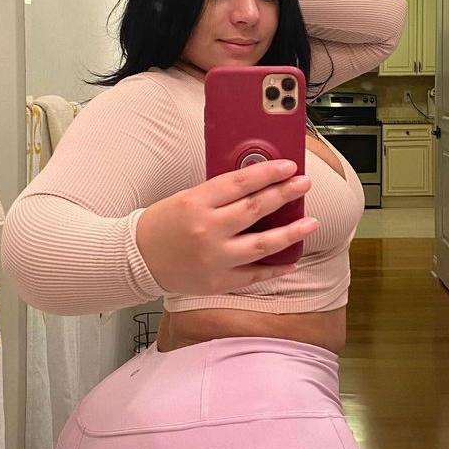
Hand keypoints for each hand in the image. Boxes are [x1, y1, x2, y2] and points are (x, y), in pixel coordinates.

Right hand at [136, 159, 318, 295]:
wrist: (137, 260)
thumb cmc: (162, 225)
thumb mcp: (186, 198)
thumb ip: (219, 194)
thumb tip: (258, 184)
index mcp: (196, 203)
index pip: (240, 182)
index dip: (268, 173)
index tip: (288, 166)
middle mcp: (207, 230)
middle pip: (255, 209)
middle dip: (285, 194)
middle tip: (304, 184)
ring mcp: (215, 258)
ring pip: (263, 244)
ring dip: (291, 232)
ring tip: (311, 222)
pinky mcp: (218, 281)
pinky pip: (254, 275)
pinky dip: (275, 268)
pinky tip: (292, 260)